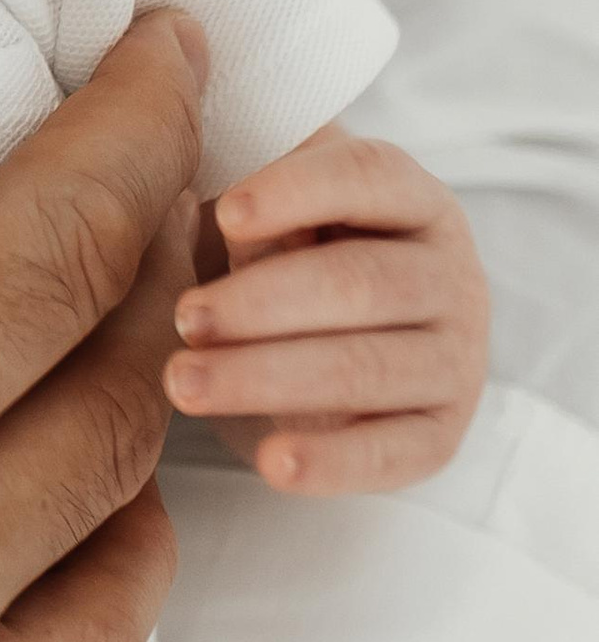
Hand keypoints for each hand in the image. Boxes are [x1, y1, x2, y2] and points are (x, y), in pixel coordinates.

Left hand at [166, 126, 488, 492]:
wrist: (339, 337)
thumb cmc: (294, 252)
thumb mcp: (276, 214)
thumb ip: (258, 206)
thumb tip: (214, 200)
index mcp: (413, 198)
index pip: (368, 177)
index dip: (297, 192)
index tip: (226, 213)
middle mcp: (451, 275)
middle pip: (361, 282)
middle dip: (264, 301)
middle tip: (186, 317)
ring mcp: (455, 358)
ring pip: (367, 367)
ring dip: (270, 377)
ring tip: (186, 384)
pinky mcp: (439, 434)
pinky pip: (392, 453)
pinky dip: (333, 462)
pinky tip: (273, 464)